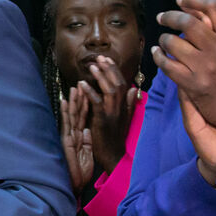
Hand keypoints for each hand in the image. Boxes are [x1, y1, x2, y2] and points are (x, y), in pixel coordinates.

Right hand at [59, 87, 93, 193]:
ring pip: (72, 115)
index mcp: (80, 136)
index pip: (84, 116)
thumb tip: (88, 130)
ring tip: (75, 87)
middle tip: (81, 81)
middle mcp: (74, 134)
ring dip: (73, 101)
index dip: (86, 102)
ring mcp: (69, 136)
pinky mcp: (66, 141)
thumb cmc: (81, 172)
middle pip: (77, 112)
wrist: (75, 185)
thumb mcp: (87, 153)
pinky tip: (64, 102)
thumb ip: (87, 141)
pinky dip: (65, 113)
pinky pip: (67, 124)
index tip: (88, 89)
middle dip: (80, 97)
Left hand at [79, 55, 139, 174]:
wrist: (114, 156)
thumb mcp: (125, 119)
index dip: (114, 70)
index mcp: (125, 106)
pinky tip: (82, 84)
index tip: (107, 60)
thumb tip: (133, 90)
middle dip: (109, 69)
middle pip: (117, 83)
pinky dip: (90, 92)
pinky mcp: (104, 120)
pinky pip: (98, 102)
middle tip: (99, 58)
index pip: (122, 83)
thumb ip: (129, 104)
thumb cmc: (116, 138)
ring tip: (92, 67)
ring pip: (110, 90)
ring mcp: (113, 113)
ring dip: (101, 77)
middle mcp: (121, 107)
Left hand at [153, 0, 215, 133]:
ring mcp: (205, 67)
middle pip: (187, 21)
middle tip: (162, 17)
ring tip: (163, 41)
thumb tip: (197, 11)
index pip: (213, 5)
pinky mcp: (193, 84)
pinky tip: (157, 53)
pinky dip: (158, 56)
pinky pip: (167, 64)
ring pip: (173, 42)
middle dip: (170, 16)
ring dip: (164, 39)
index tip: (180, 1)